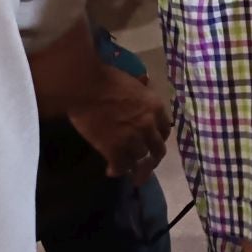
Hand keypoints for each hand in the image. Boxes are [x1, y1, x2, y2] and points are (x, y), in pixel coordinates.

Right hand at [68, 68, 172, 185]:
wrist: (86, 87)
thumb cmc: (106, 79)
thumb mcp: (133, 83)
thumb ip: (142, 92)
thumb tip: (144, 84)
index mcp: (155, 107)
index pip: (165, 130)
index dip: (159, 140)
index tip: (153, 145)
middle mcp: (149, 125)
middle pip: (157, 151)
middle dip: (152, 162)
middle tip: (145, 169)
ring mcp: (132, 139)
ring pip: (139, 160)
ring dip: (133, 166)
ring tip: (128, 172)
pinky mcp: (114, 149)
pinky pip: (120, 166)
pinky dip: (116, 170)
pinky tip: (110, 171)